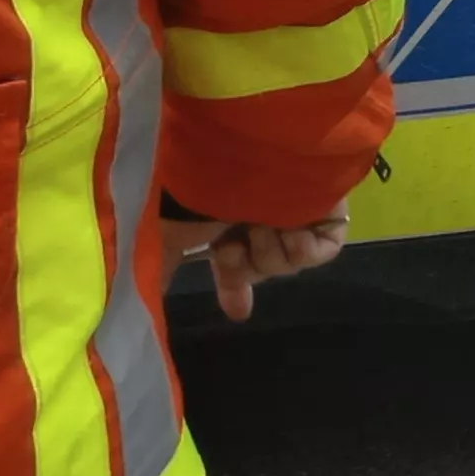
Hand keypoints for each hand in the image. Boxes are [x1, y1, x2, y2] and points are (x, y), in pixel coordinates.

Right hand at [162, 215, 348, 321]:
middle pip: (261, 267)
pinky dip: (305, 251)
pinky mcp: (325, 204)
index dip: (236, 287)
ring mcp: (293, 207)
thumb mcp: (166, 238)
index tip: (240, 312)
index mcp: (223, 222)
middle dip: (244, 268)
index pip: (235, 262)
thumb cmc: (191, 199)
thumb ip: (163, 269)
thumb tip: (149, 299)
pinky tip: (290, 235)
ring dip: (269, 253)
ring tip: (258, 225)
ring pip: (289, 261)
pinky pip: (325, 248)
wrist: (228, 164)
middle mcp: (258, 212)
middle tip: (231, 246)